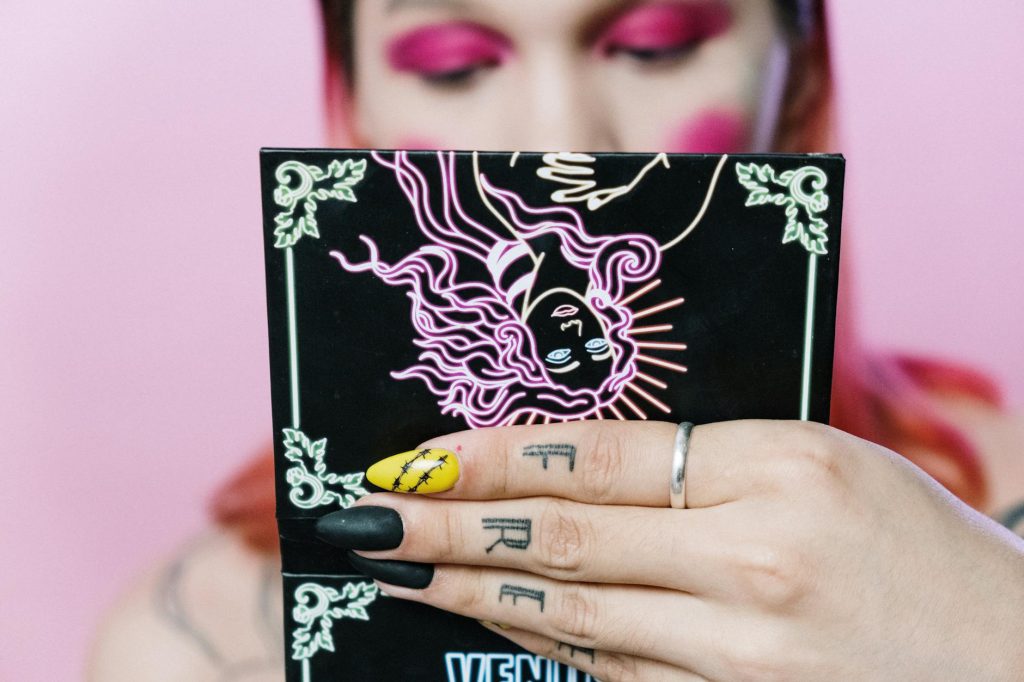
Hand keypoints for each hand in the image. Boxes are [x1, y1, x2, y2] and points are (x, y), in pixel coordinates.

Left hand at [320, 420, 1023, 680]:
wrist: (1013, 663)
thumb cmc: (919, 546)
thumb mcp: (820, 466)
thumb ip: (700, 467)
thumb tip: (565, 470)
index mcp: (781, 469)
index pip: (595, 459)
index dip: (489, 456)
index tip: (416, 456)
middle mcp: (755, 565)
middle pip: (562, 542)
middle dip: (445, 528)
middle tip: (364, 519)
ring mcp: (744, 658)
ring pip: (573, 619)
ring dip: (474, 594)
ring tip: (403, 570)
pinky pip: (613, 676)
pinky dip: (545, 645)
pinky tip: (493, 621)